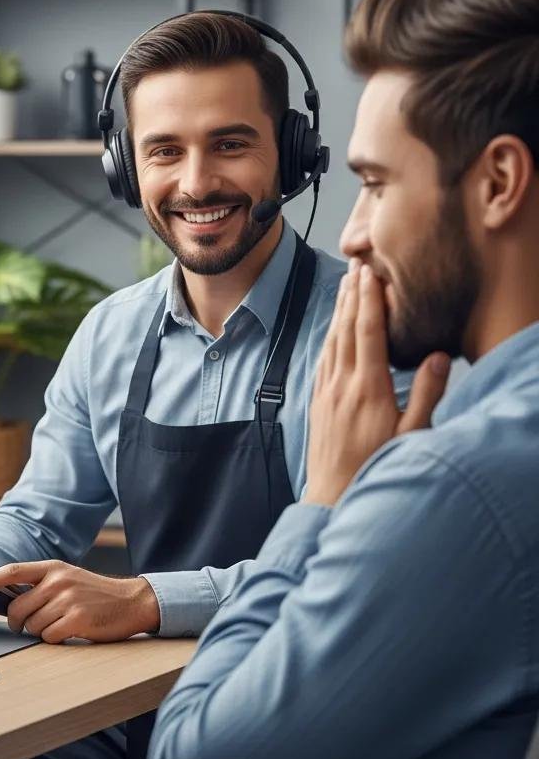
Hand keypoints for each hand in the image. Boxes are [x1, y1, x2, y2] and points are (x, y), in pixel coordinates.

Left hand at [0, 560, 159, 643]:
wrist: (131, 601)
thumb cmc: (96, 593)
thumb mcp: (69, 578)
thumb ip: (42, 585)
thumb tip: (10, 601)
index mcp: (53, 568)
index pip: (13, 571)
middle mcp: (58, 581)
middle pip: (18, 608)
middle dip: (18, 622)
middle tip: (27, 626)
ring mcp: (68, 599)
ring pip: (32, 625)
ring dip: (41, 631)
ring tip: (59, 624)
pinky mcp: (77, 619)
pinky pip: (48, 637)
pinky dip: (54, 639)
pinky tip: (68, 632)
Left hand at [304, 260, 450, 506]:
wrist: (332, 493)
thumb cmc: (375, 466)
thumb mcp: (411, 434)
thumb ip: (427, 394)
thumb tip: (441, 356)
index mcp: (368, 388)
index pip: (368, 333)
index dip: (369, 300)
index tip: (370, 274)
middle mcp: (342, 384)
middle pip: (346, 329)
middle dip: (352, 295)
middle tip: (357, 265)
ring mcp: (326, 391)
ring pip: (332, 341)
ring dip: (339, 311)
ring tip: (346, 286)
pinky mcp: (318, 400)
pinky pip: (323, 359)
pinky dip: (330, 336)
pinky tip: (334, 328)